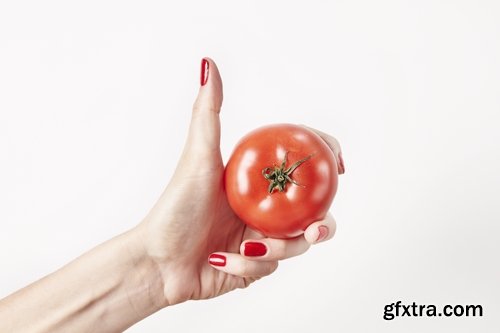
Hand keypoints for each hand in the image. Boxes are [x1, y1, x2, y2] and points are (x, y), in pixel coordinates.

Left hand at [137, 58, 344, 305]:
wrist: (157, 262)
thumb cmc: (175, 208)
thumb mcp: (198, 157)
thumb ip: (208, 112)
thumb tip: (208, 64)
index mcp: (258, 181)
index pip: (303, 167)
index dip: (327, 162)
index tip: (338, 165)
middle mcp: (264, 208)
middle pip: (312, 212)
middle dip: (322, 222)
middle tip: (317, 227)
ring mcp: (261, 238)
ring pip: (296, 244)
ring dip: (278, 250)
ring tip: (250, 249)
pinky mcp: (255, 267)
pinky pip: (270, 268)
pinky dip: (247, 267)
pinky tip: (221, 260)